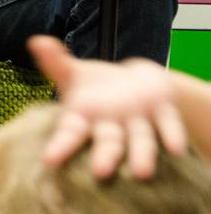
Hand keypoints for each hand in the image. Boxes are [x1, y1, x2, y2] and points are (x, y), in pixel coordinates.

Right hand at [29, 35, 188, 178]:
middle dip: (106, 156)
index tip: (49, 160)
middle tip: (101, 172)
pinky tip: (177, 148)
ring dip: (142, 155)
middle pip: (109, 142)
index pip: (70, 133)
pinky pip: (169, 124)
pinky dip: (172, 135)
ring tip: (142, 172)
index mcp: (85, 118)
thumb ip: (55, 61)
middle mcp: (111, 126)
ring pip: (141, 139)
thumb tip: (36, 41)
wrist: (137, 84)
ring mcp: (138, 121)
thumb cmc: (98, 86)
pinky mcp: (163, 113)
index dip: (61, 146)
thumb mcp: (75, 73)